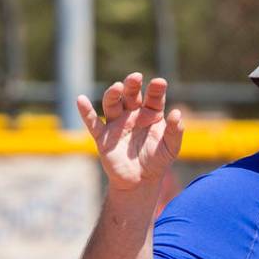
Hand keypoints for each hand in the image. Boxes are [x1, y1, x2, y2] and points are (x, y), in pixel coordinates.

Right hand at [77, 73, 183, 190]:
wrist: (141, 181)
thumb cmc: (158, 161)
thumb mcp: (171, 147)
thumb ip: (175, 130)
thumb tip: (177, 113)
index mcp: (151, 114)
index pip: (153, 97)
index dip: (156, 89)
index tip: (159, 82)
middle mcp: (132, 115)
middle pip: (131, 95)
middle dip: (132, 85)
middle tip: (135, 77)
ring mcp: (117, 124)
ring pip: (112, 104)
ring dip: (113, 94)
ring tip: (117, 87)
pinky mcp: (103, 137)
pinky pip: (93, 123)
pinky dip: (86, 112)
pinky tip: (80, 100)